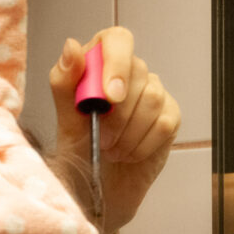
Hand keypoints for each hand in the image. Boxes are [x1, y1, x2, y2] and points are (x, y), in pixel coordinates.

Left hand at [49, 27, 180, 233]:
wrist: (99, 193)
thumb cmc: (79, 156)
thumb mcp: (65, 123)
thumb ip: (64, 84)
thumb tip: (72, 46)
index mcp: (99, 64)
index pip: (117, 40)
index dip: (116, 63)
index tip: (110, 97)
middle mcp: (129, 73)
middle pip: (138, 70)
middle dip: (119, 113)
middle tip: (102, 141)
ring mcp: (152, 94)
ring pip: (153, 98)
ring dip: (129, 132)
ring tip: (113, 151)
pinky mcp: (169, 117)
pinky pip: (165, 122)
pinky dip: (144, 144)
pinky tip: (130, 155)